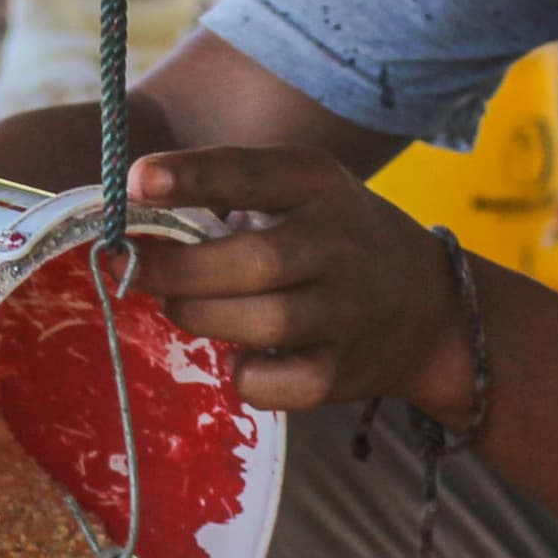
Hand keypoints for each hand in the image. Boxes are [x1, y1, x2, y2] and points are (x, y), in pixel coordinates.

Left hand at [126, 145, 475, 419]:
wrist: (429, 308)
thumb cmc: (332, 240)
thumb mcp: (301, 194)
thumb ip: (230, 196)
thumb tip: (128, 216)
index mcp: (319, 184)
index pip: (253, 174)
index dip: (193, 177)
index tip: (136, 182)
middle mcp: (340, 242)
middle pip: (254, 261)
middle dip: (178, 270)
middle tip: (129, 269)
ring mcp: (349, 309)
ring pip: (265, 322)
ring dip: (203, 318)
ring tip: (181, 308)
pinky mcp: (347, 369)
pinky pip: (282, 383)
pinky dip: (247, 377)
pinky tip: (240, 358)